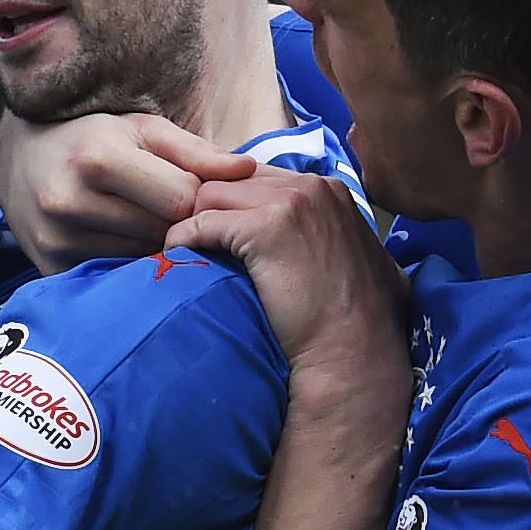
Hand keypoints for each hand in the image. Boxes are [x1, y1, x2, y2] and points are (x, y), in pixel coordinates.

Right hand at [0, 111, 255, 272]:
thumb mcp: (144, 128)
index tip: (197, 192)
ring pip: (139, 259)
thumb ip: (197, 152)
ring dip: (155, 247)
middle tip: (179, 211)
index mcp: (96, 159)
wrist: (20, 159)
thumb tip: (248, 170)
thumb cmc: (94, 135)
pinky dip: (127, 262)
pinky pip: (111, 275)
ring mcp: (55, 240)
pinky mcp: (50, 267)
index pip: (179, 199)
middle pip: (160, 233)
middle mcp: (68, 201)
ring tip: (151, 223)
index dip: (197, 197)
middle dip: (179, 224)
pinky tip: (126, 241)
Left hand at [166, 166, 407, 386]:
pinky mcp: (264, 229)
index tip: (220, 232)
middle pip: (232, 180)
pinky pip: (201, 222)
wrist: (353, 353)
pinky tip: (177, 257)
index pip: (259, 177)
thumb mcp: (350, 258)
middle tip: (196, 243)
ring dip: (194, 222)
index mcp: (330, 190)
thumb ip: (325, 232)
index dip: (234, 204)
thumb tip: (299, 238)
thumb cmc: (352, 319)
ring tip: (187, 252)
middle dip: (210, 209)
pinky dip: (182, 239)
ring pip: (211, 194)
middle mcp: (311, 187)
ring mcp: (289, 203)